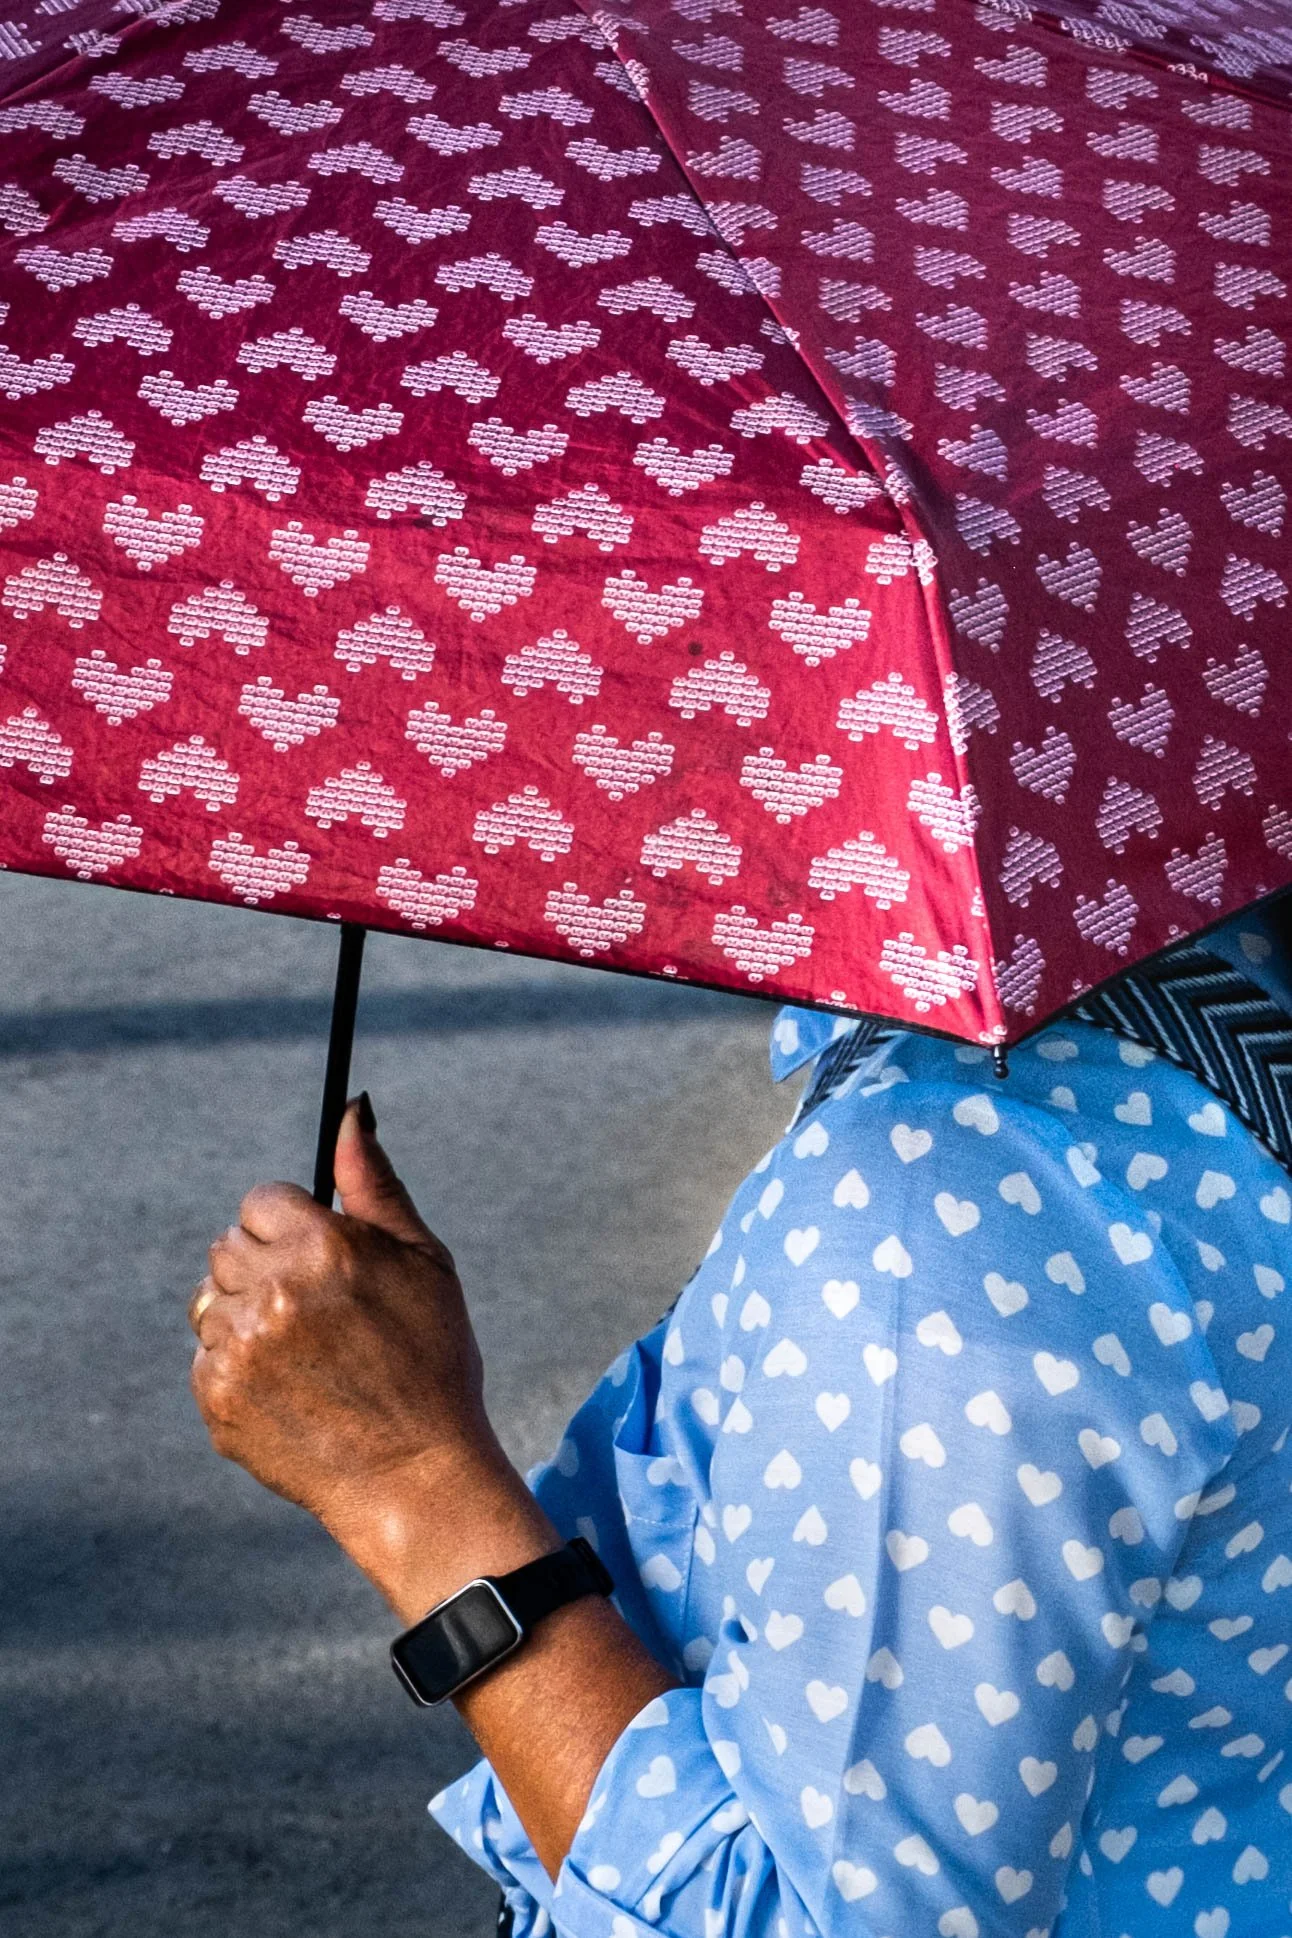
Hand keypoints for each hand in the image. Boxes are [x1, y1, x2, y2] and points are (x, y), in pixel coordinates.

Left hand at [190, 1097, 675, 1880]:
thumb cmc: (433, 1362)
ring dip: (246, 1319)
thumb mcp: (424, 1262)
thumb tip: (352, 1110)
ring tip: (305, 1357)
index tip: (320, 1264)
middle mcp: (273, 1291)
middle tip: (318, 1315)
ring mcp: (239, 1349)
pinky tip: (290, 1393)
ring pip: (211, 1303)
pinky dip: (238, 1371)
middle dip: (266, 1269)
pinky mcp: (217, 1399)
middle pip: (231, 1248)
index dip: (293, 1229)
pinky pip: (207, 1359)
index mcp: (324, 1246)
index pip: (263, 1202)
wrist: (417, 1475)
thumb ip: (374, 1184)